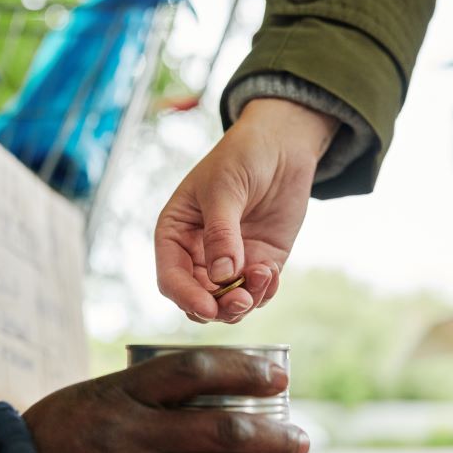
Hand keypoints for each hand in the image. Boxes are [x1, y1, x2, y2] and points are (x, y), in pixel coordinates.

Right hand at [22, 350, 311, 452]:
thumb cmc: (57, 437)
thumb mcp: (94, 397)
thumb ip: (146, 395)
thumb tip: (216, 393)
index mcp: (121, 393)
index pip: (195, 370)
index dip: (245, 371)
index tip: (280, 380)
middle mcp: (130, 434)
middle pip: (222, 430)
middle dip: (275, 436)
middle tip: (302, 441)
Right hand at [155, 98, 338, 322]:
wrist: (281, 145)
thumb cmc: (241, 157)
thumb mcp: (224, 189)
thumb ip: (221, 233)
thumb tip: (222, 276)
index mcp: (176, 234)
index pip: (171, 278)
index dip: (187, 297)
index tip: (209, 307)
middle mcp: (198, 254)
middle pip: (199, 299)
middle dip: (220, 306)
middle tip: (242, 299)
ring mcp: (230, 261)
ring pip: (229, 303)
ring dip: (246, 301)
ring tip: (265, 275)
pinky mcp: (259, 262)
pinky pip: (257, 292)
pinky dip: (265, 291)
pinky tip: (272, 271)